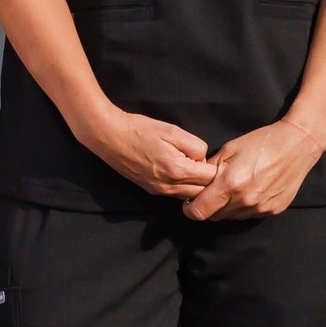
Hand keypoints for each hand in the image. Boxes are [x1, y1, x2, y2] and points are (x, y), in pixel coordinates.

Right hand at [80, 107, 218, 201]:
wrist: (109, 137)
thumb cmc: (140, 130)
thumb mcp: (172, 131)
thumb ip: (194, 146)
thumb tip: (203, 159)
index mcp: (177, 170)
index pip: (210, 178)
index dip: (215, 167)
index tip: (212, 157)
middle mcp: (169, 186)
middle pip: (202, 193)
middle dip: (208, 181)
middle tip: (206, 164)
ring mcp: (159, 191)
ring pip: (189, 197)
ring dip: (196, 185)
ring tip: (193, 167)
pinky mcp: (152, 190)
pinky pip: (176, 194)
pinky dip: (183, 187)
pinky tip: (180, 172)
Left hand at [184, 117, 325, 221]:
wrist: (298, 145)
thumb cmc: (261, 142)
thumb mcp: (230, 149)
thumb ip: (210, 168)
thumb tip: (194, 181)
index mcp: (230, 184)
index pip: (200, 212)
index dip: (191, 208)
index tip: (191, 202)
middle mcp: (245, 201)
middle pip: (215, 216)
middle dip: (209, 206)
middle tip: (213, 191)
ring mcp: (260, 208)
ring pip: (232, 217)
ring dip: (227, 207)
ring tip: (234, 189)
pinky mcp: (272, 211)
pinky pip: (250, 215)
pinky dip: (245, 207)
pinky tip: (251, 190)